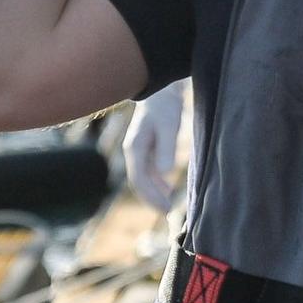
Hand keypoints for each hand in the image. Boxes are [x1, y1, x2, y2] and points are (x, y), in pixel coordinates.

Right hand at [124, 81, 187, 211]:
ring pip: (143, 177)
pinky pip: (148, 170)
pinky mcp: (146, 147)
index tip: (165, 209)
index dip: (150, 196)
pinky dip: (156, 182)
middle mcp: (133, 151)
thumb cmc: (165, 107)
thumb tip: (165, 173)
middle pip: (139, 181)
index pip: (139, 180)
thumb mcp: (169, 127)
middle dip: (151, 198)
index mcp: (134, 148)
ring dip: (154, 192)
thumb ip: (166, 149)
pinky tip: (167, 188)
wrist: (162, 89)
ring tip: (168, 205)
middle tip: (168, 213)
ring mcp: (138, 149)